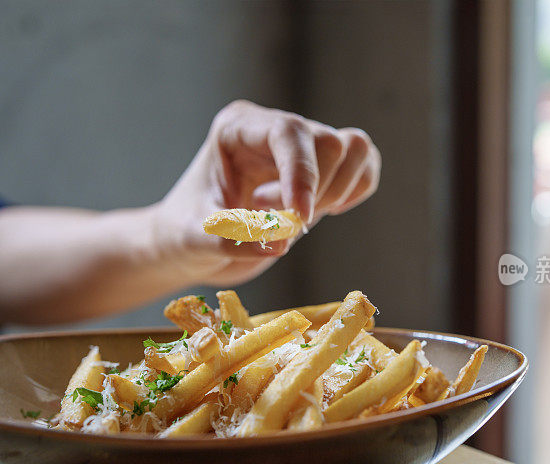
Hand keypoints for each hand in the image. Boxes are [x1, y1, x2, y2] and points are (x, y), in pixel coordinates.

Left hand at [153, 100, 380, 286]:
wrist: (191, 247)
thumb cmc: (184, 235)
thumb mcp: (192, 239)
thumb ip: (228, 237)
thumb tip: (280, 241)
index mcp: (238, 128)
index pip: (288, 131)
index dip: (302, 174)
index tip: (299, 219)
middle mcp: (273, 130)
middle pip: (328, 142)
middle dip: (315, 192)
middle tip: (279, 223)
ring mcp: (302, 149)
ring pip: (355, 150)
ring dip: (336, 193)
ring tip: (294, 219)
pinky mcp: (322, 172)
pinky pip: (365, 167)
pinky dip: (355, 192)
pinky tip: (318, 215)